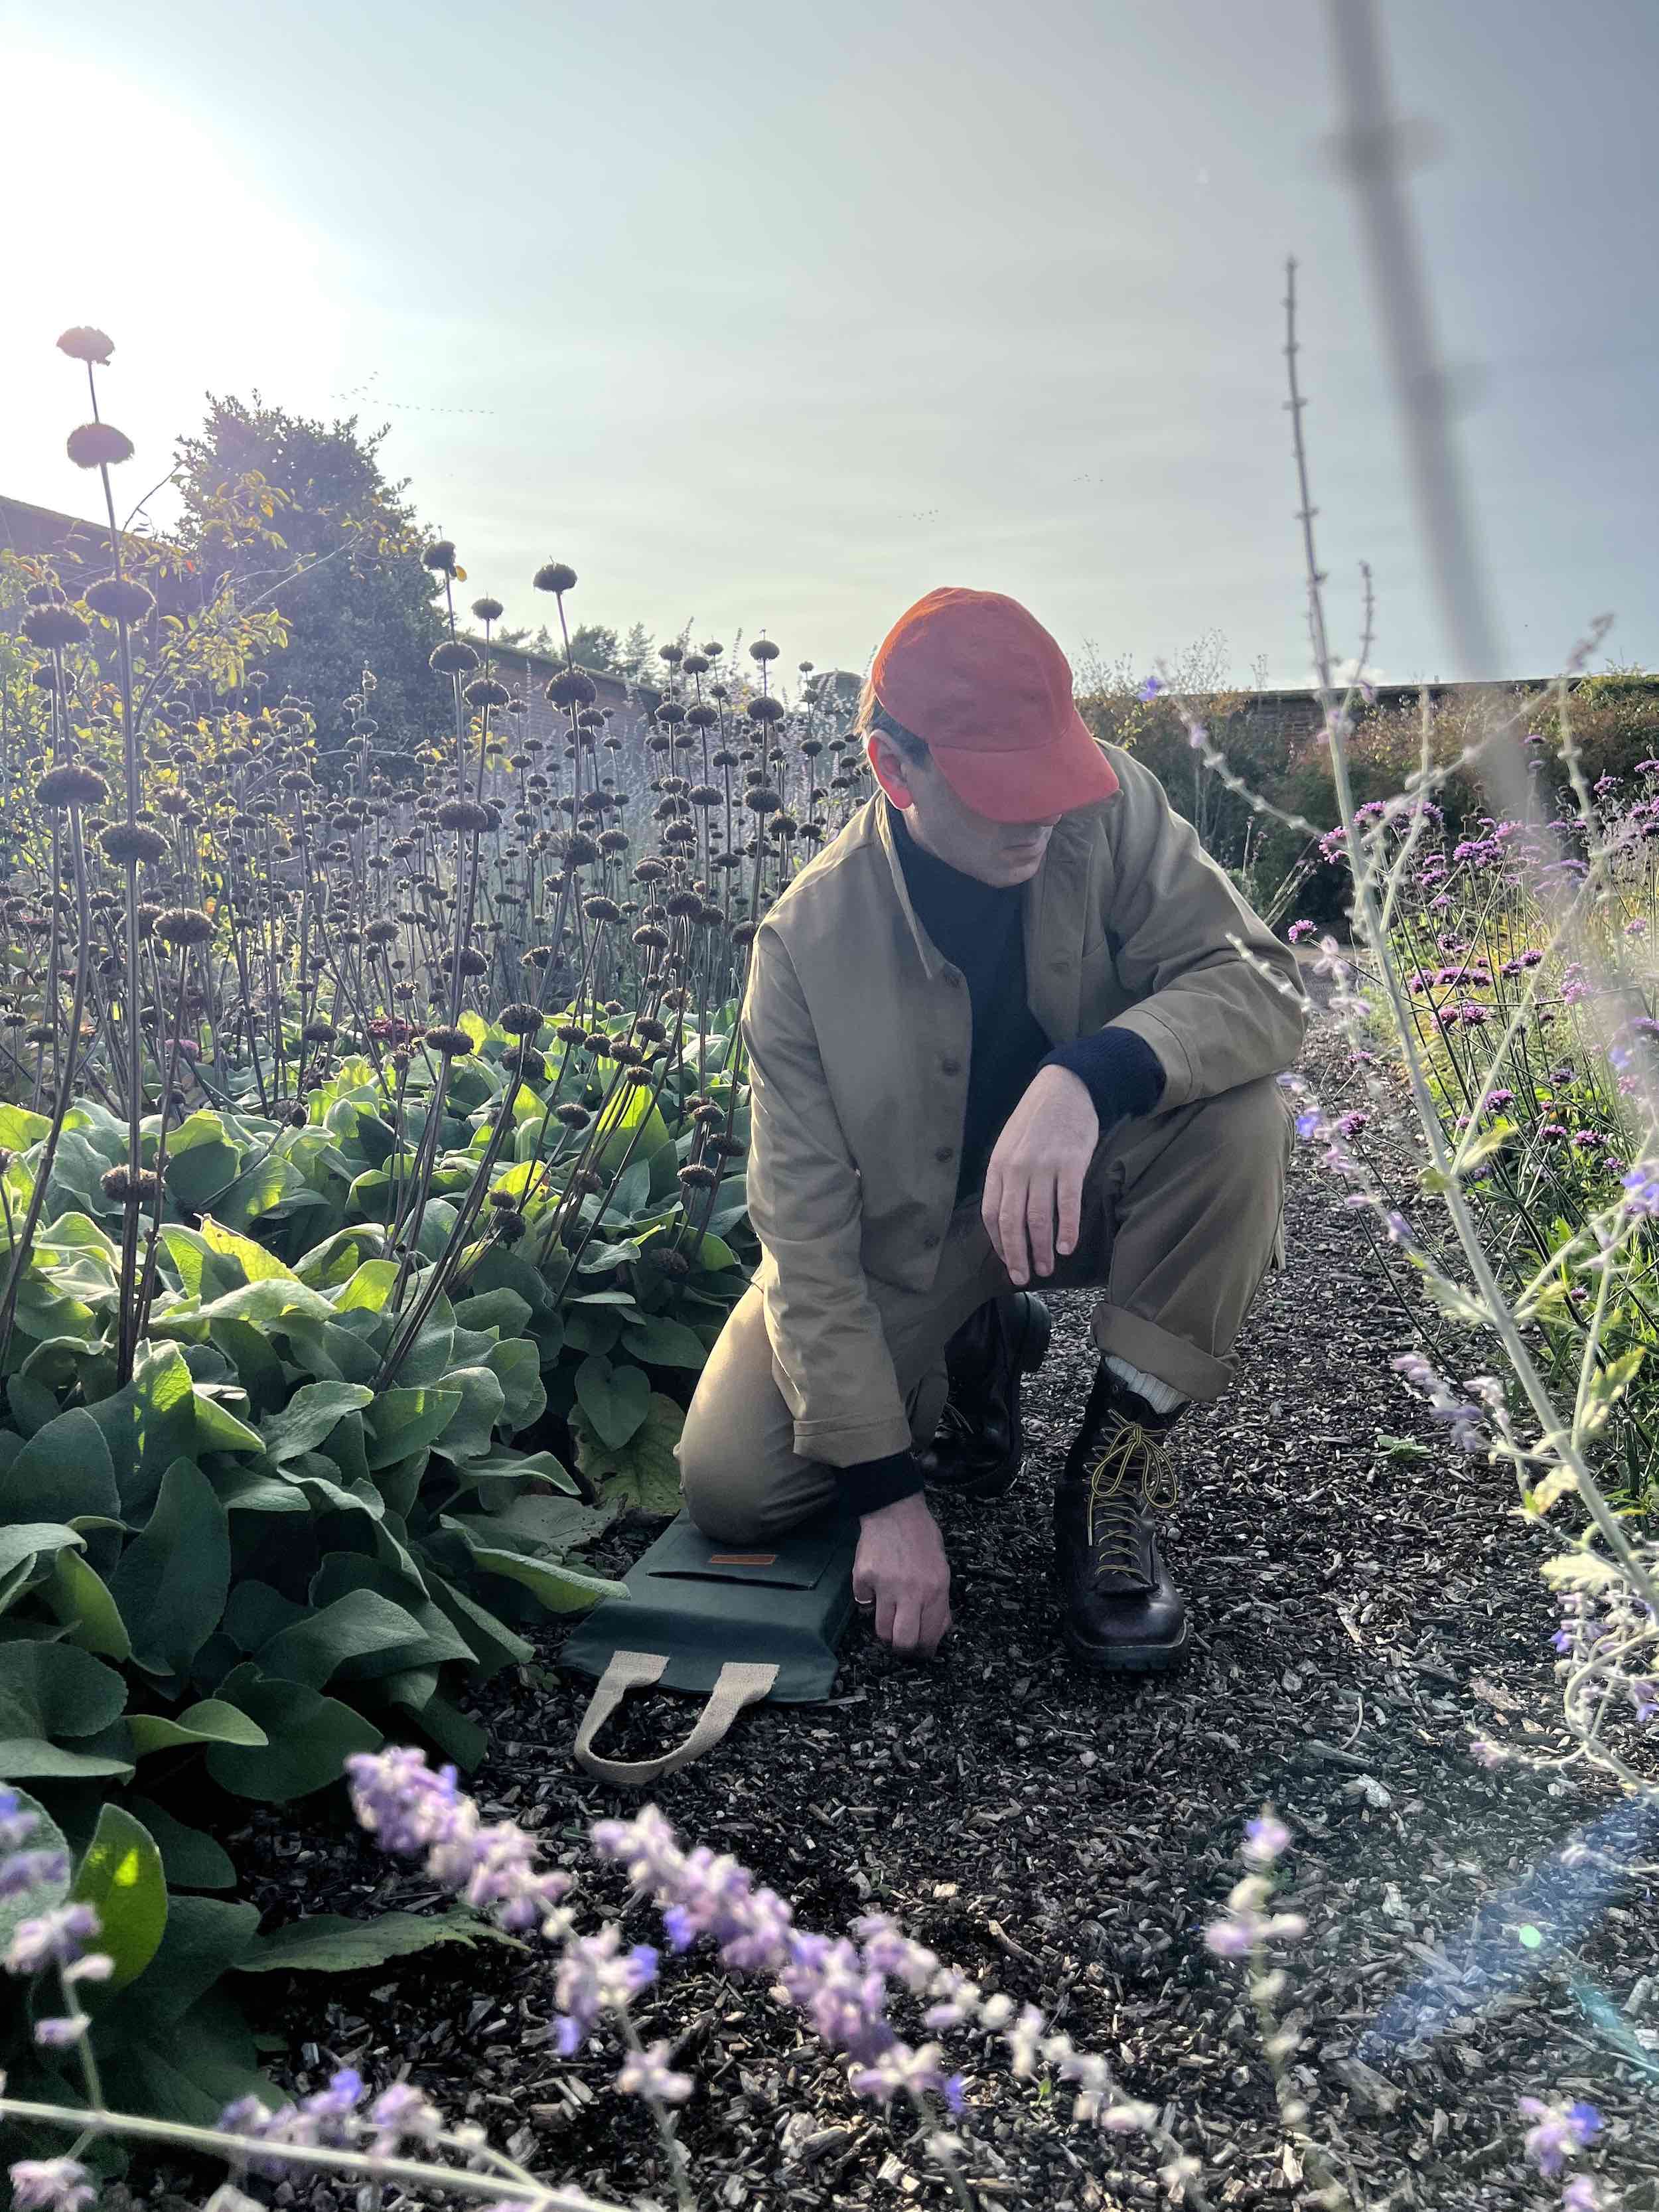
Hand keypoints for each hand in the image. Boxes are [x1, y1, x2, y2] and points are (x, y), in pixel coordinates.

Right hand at [852, 1491, 950, 1657]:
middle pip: (902, 1642)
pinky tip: (876, 1586)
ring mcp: (884, 1585)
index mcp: (935, 1590)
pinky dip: (869, 1601)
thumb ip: (940, 1602)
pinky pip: (863, 1604)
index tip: (920, 1652)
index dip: (923, 1651)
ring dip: (885, 1627)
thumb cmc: (922, 1539)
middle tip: (901, 1642)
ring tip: (889, 1613)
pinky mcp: (862, 1578)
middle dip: (902, 1648)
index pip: (928, 1637)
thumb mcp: (942, 1570)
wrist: (895, 1509)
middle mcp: (911, 1591)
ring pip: (880, 1629)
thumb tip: (937, 1631)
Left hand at [983, 1064, 1097, 1285]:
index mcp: (998, 1165)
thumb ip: (1006, 1177)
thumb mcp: (1009, 1144)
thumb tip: (1007, 1215)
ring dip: (1042, 1249)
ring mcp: (1044, 1166)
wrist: (1065, 1087)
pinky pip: (1067, 1204)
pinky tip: (1067, 1247)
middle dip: (1017, 1255)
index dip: (999, 1243)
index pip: (992, 1214)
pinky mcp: (1071, 1163)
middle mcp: (1017, 1168)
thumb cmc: (1037, 1119)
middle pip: (1012, 1222)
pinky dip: (1067, 1229)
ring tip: (1046, 1268)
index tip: (1008, 1262)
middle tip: (1024, 1277)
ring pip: (1039, 1218)